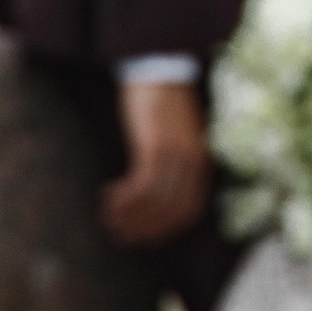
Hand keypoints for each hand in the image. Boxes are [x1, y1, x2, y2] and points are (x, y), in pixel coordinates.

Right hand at [102, 80, 209, 246]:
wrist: (162, 70)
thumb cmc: (165, 106)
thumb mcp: (177, 139)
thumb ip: (174, 166)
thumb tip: (154, 198)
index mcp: (202, 163)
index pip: (190, 212)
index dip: (165, 231)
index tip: (144, 240)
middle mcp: (194, 162)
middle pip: (171, 212)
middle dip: (144, 229)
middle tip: (119, 233)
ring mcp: (177, 154)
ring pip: (154, 203)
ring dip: (129, 216)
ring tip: (109, 216)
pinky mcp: (157, 146)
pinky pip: (142, 186)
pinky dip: (125, 198)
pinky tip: (109, 195)